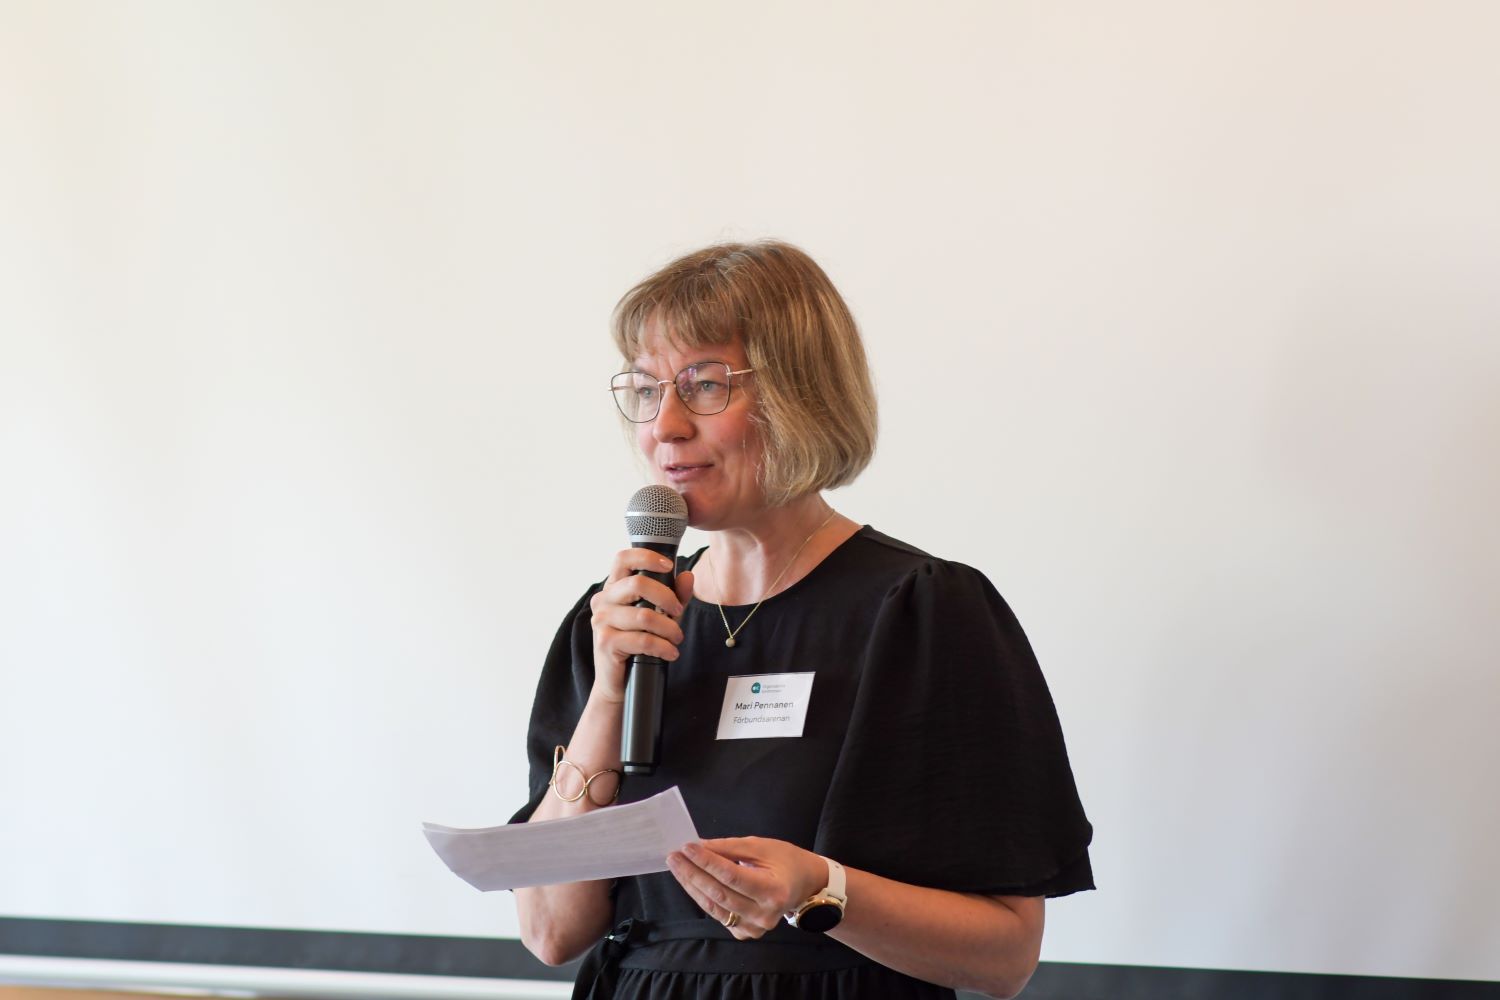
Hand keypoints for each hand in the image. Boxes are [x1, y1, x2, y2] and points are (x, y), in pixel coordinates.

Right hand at [589, 549, 694, 702]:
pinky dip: (663, 647)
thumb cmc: (639, 644)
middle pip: (638, 583)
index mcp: (613, 588)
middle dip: (667, 598)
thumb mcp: (662, 616)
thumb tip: (687, 576)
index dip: (647, 557)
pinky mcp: (605, 642)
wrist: (619, 681)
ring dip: (669, 628)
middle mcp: (603, 600)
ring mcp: (601, 620)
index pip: (622, 558)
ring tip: (677, 638)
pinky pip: (642, 639)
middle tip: (678, 612)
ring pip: (645, 615)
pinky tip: (670, 653)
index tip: (669, 566)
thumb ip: (675, 596)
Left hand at [666, 837, 826, 939]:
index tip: (687, 847)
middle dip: (693, 873)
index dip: (707, 862)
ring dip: (692, 885)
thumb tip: (698, 846)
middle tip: (674, 856)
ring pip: (714, 907)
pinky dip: (702, 896)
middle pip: (719, 893)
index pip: (732, 876)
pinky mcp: (745, 932)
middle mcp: (764, 914)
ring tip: (677, 866)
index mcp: (773, 891)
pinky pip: (717, 914)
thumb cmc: (785, 861)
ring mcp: (754, 928)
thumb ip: (728, 848)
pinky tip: (691, 881)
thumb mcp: (760, 846)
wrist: (804, 885)